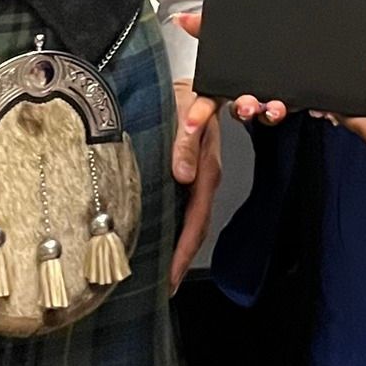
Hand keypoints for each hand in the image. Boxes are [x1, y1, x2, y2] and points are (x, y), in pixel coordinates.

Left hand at [169, 65, 222, 294]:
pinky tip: (161, 238)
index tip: (170, 278)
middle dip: (180, 260)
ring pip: (190, 221)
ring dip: (177, 246)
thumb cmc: (188, 95)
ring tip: (160, 272)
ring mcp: (197, 177)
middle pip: (195, 229)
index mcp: (206, 170)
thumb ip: (186, 141)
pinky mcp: (188, 173)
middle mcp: (203, 178)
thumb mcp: (188, 111)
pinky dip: (174, 227)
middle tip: (162, 287)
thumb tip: (183, 174)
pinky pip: (183, 208)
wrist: (191, 79)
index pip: (196, 221)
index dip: (183, 252)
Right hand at [171, 12, 289, 131]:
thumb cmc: (244, 40)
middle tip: (247, 106)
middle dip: (244, 110)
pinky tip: (306, 104)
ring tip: (277, 106)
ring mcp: (269, 98)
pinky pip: (294, 107)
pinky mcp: (293, 98)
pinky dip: (298, 105)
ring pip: (267, 113)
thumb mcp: (223, 32)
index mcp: (225, 84)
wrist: (284, 32)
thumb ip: (203, 26)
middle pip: (241, 110)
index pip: (207, 102)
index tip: (192, 124)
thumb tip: (182, 18)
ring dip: (271, 112)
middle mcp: (246, 95)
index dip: (198, 114)